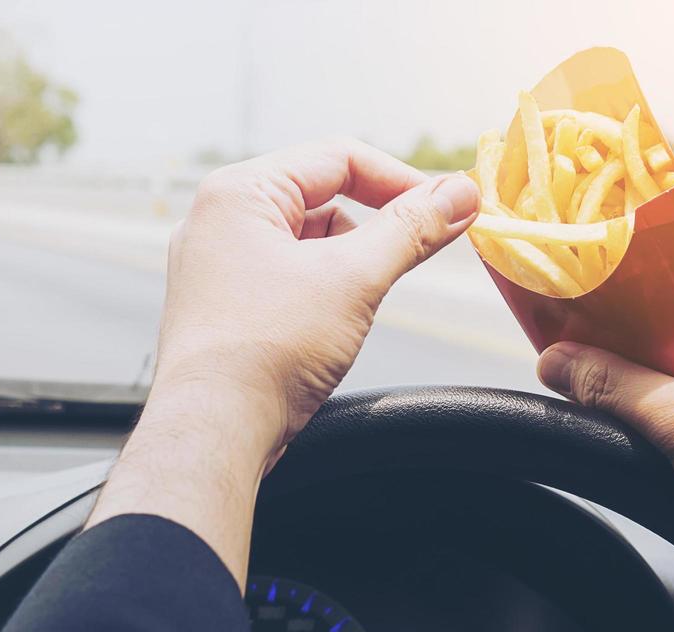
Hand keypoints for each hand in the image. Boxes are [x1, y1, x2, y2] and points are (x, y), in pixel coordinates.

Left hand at [89, 140, 479, 584]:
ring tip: (360, 303)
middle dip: (374, 226)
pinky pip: (283, 277)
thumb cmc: (265, 352)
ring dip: (346, 263)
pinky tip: (331, 326)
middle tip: (418, 252)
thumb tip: (460, 195)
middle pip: (321, 197)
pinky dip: (319, 290)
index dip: (402, 179)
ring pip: (304, 242)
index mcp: (238, 192)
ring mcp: (214, 265)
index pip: (338, 157)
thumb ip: (412, 229)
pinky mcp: (220, 306)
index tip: (449, 207)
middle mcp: (217, 221)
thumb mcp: (354, 280)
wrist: (213, 431)